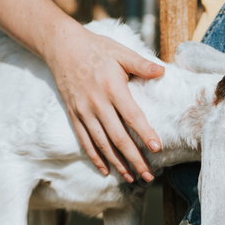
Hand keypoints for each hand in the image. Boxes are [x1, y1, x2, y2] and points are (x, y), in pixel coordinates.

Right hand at [45, 24, 163, 182]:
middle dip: (134, 159)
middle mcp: (97, 103)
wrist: (62, 46)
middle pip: (118, 137)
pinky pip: (85, 141)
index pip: (132, 116)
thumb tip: (162, 71)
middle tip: (149, 175)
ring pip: (102, 144)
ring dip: (117, 163)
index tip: (157, 149)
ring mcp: (83, 112)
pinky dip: (95, 157)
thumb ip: (141, 64)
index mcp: (112, 88)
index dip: (145, 133)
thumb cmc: (96, 48)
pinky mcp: (74, 115)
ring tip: (132, 178)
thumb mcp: (120, 52)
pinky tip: (106, 170)